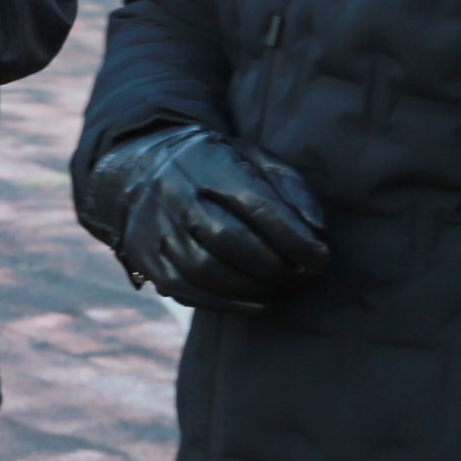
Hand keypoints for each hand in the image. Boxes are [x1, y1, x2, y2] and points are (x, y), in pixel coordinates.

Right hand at [83, 125, 327, 311]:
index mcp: (208, 163)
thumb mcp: (250, 157)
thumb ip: (289, 185)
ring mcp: (157, 229)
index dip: (293, 237)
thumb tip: (317, 230)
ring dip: (254, 288)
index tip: (321, 258)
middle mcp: (177, 195)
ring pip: (207, 270)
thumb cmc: (212, 167)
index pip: (256, 204)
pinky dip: (227, 304)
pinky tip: (256, 302)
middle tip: (303, 277)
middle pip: (230, 240)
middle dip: (275, 266)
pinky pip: (187, 291)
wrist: (138, 170)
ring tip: (281, 288)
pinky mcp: (148, 258)